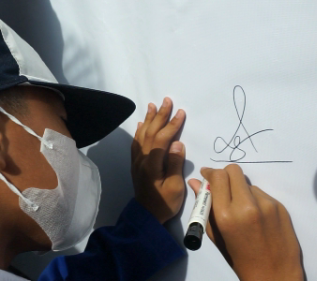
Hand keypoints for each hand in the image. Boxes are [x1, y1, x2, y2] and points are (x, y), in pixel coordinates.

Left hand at [132, 97, 185, 223]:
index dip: (172, 124)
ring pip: (142, 135)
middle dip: (160, 115)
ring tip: (152, 105)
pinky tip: (142, 124)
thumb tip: (178, 143)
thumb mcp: (175, 187)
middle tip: (166, 100)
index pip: (163, 138)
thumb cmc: (164, 203)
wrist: (146, 215)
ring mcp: (137, 161)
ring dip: (148, 119)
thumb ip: (175, 164)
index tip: (181, 112)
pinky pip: (136, 143)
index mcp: (153, 164)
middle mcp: (143, 159)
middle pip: (151, 132)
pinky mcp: (136, 164)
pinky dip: (140, 131)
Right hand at [188, 165, 303, 280]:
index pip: (218, 177)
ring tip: (242, 210)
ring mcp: (266, 204)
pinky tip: (256, 217)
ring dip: (240, 190)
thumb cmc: (239, 258)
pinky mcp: (280, 206)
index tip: (207, 175)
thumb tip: (195, 182)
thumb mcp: (216, 235)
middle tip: (222, 186)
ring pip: (247, 183)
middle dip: (225, 174)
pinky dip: (255, 199)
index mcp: (226, 215)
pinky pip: (261, 194)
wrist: (274, 274)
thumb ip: (205, 206)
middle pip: (234, 171)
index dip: (210, 173)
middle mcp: (246, 205)